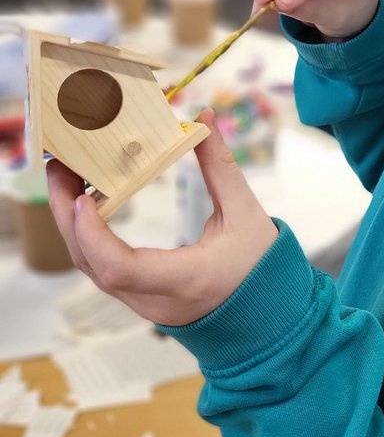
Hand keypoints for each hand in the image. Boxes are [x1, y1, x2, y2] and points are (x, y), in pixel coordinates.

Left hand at [46, 109, 278, 326]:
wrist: (270, 318)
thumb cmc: (264, 268)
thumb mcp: (246, 213)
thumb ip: (220, 166)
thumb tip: (203, 118)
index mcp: (186, 280)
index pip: (120, 268)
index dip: (93, 233)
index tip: (83, 196)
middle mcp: (156, 301)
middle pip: (93, 266)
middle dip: (67, 217)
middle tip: (60, 168)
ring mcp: (145, 305)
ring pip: (92, 269)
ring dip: (73, 225)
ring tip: (68, 179)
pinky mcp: (142, 299)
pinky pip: (104, 270)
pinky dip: (90, 237)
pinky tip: (88, 204)